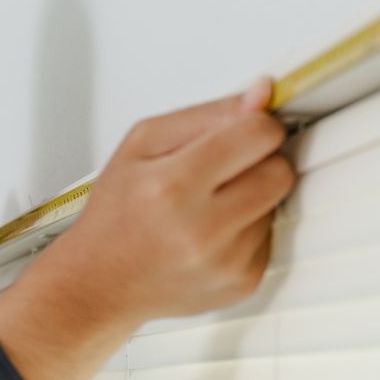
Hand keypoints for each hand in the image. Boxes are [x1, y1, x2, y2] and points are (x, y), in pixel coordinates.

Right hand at [49, 74, 292, 326]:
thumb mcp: (142, 144)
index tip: (241, 131)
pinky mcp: (243, 283)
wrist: (100, 283)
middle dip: (260, 161)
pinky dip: (246, 229)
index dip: (255, 124)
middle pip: (279, 171)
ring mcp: (227, 262)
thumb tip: (261, 95)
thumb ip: (207, 114)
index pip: (258, 135)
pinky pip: (269, 237)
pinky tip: (211, 234)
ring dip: (251, 197)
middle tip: (224, 170)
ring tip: (207, 207)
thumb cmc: (116, 213)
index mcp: (174, 185)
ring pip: (277, 203)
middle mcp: (204, 229)